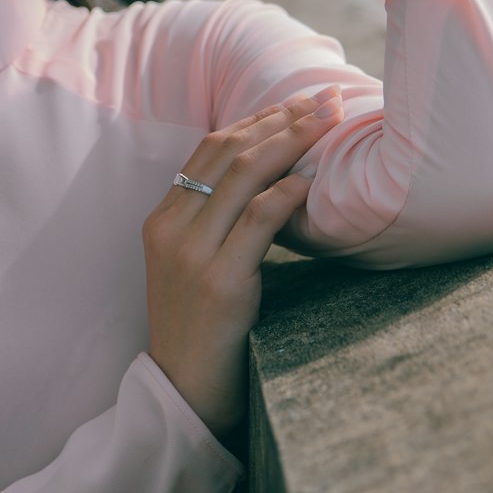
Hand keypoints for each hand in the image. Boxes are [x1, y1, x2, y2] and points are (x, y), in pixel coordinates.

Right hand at [142, 88, 344, 443]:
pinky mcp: (218, 282)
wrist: (182, 393)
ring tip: (329, 122)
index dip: (256, 118)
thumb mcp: (196, 266)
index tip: (299, 102)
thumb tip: (275, 182)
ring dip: (291, 141)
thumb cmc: (202, 331)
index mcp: (162, 219)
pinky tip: (312, 180)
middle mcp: (171, 228)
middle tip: (325, 99)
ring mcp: (191, 254)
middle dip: (281, 118)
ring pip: (241, 175)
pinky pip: (257, 221)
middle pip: (227, 150)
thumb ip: (219, 224)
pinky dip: (286, 193)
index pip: (209, 147)